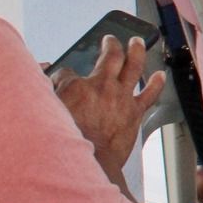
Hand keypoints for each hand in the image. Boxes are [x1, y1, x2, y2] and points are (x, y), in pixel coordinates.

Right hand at [52, 37, 164, 186]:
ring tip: (137, 42)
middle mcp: (101, 86)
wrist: (90, 163)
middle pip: (109, 56)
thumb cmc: (67, 141)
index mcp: (75, 87)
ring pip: (133, 65)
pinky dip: (156, 83)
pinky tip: (160, 75)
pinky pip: (149, 93)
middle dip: (110, 45)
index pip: (67, 72)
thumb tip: (43, 70)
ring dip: (136, 51)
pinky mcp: (134, 111)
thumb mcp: (47, 113)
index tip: (62, 79)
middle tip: (110, 39)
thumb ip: (46, 91)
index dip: (63, 74)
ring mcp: (120, 97)